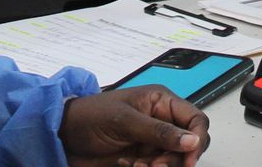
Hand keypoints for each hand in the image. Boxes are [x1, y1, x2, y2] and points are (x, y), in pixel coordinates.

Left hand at [60, 87, 208, 166]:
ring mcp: (151, 140)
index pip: (195, 119)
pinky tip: (130, 165)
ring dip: (161, 166)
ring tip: (137, 166)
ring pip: (174, 159)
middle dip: (176, 157)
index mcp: (160, 101)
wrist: (63, 136)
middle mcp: (160, 120)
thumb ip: (159, 131)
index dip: (197, 139)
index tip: (188, 159)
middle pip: (189, 143)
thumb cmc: (90, 116)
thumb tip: (193, 140)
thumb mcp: (125, 120)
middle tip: (155, 166)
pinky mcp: (142, 157)